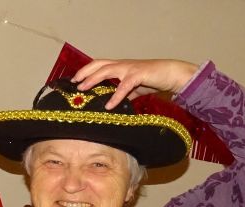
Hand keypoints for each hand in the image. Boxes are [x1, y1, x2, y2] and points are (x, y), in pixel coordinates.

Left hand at [72, 58, 199, 108]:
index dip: (86, 70)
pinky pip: (124, 86)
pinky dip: (115, 96)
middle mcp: (122, 65)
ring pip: (107, 70)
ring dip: (93, 79)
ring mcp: (129, 68)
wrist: (170, 74)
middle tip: (74, 82)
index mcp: (120, 66)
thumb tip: (112, 104)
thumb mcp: (133, 87)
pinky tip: (109, 105)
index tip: (75, 80)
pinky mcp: (138, 75)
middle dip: (84, 72)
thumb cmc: (152, 79)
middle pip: (98, 64)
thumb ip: (123, 93)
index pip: (99, 65)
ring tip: (83, 88)